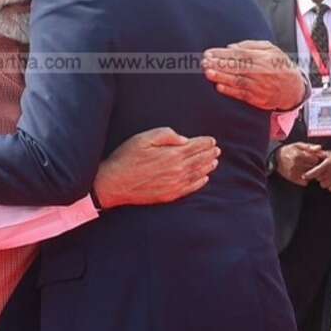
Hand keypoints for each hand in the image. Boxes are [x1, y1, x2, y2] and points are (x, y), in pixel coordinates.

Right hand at [93, 127, 219, 207]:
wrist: (114, 183)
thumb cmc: (126, 158)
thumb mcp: (143, 138)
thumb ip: (165, 135)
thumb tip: (184, 139)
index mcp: (172, 154)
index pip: (194, 146)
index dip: (205, 143)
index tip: (212, 140)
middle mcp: (177, 170)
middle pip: (198, 160)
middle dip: (209, 153)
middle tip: (216, 150)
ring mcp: (174, 184)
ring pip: (197, 174)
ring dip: (207, 167)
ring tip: (214, 161)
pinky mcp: (169, 195)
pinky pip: (190, 188)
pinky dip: (199, 183)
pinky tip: (204, 178)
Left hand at [202, 40, 305, 110]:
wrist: (293, 88)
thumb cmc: (280, 66)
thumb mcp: (270, 49)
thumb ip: (251, 46)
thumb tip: (231, 47)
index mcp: (262, 57)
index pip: (239, 54)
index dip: (222, 54)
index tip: (209, 53)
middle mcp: (260, 71)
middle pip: (236, 67)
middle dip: (218, 64)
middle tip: (204, 62)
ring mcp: (259, 86)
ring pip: (237, 81)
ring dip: (221, 77)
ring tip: (208, 73)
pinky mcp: (257, 98)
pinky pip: (241, 94)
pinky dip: (230, 90)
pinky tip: (219, 86)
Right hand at [275, 143, 323, 186]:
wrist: (276, 158)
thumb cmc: (289, 150)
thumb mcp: (298, 145)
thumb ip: (309, 146)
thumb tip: (320, 147)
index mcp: (298, 155)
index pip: (314, 160)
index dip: (315, 158)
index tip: (314, 158)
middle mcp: (296, 164)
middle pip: (312, 167)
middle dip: (313, 166)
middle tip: (311, 164)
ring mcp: (293, 172)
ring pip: (309, 175)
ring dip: (310, 173)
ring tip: (307, 168)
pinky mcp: (292, 178)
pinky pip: (304, 182)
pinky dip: (306, 179)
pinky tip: (304, 174)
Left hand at [303, 150, 330, 192]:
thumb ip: (321, 154)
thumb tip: (311, 153)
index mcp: (328, 164)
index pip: (315, 172)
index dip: (308, 174)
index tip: (304, 176)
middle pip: (318, 179)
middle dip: (319, 176)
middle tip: (323, 171)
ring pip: (323, 185)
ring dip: (324, 182)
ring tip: (329, 176)